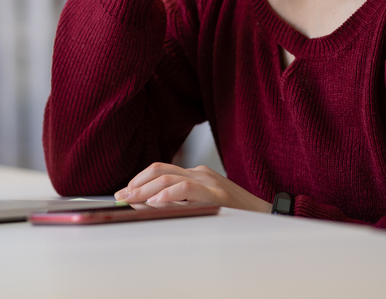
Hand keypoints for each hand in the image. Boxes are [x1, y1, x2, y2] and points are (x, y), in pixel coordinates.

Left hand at [114, 163, 270, 212]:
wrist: (265, 216)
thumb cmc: (234, 215)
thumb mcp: (201, 205)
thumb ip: (176, 202)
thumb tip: (144, 203)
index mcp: (196, 174)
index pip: (160, 169)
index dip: (138, 180)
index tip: (122, 192)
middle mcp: (199, 173)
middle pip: (159, 170)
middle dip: (136, 183)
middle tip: (120, 196)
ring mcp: (207, 180)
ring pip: (168, 176)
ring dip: (145, 189)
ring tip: (131, 199)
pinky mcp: (215, 192)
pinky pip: (185, 188)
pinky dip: (167, 194)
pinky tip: (156, 202)